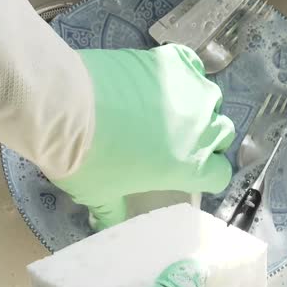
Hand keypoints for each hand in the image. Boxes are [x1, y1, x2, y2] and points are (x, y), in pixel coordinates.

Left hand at [0, 0, 233, 230]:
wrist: (64, 107)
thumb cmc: (86, 158)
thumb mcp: (99, 195)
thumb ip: (113, 212)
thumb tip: (109, 224)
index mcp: (190, 165)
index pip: (220, 174)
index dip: (207, 175)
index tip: (190, 174)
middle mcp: (200, 127)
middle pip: (222, 134)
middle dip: (207, 140)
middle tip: (179, 143)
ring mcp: (188, 89)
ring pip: (210, 98)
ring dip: (198, 107)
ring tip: (172, 110)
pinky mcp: (169, 62)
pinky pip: (190, 65)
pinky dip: (184, 73)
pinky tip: (166, 80)